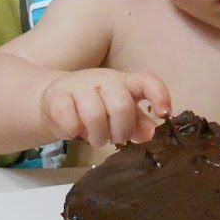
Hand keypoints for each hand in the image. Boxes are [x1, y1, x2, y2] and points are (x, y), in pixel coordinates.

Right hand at [40, 69, 170, 148]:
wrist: (56, 99)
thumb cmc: (95, 107)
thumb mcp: (120, 113)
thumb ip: (138, 122)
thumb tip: (151, 134)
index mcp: (125, 82)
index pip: (147, 81)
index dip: (159, 96)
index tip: (163, 114)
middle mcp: (104, 79)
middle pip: (120, 104)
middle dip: (121, 130)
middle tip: (115, 139)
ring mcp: (78, 85)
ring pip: (93, 114)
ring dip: (97, 135)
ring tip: (95, 140)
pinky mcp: (56, 96)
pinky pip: (68, 119)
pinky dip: (73, 133)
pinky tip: (74, 133)